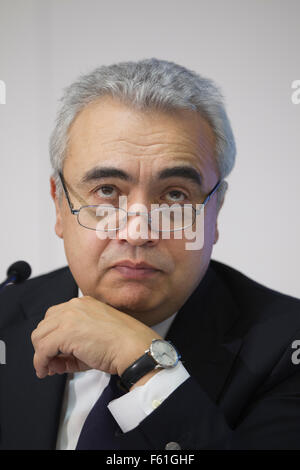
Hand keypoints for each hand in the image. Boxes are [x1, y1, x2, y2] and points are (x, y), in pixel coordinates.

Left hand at [31, 296, 162, 379]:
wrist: (133, 347)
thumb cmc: (121, 344)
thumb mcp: (94, 338)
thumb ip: (73, 347)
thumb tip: (54, 361)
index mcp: (83, 304)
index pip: (55, 317)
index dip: (52, 336)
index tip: (55, 352)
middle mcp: (74, 306)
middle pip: (44, 325)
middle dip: (44, 345)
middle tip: (52, 362)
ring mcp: (69, 317)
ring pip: (39, 336)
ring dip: (41, 354)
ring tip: (50, 368)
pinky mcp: (65, 333)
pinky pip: (42, 350)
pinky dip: (40, 362)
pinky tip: (46, 371)